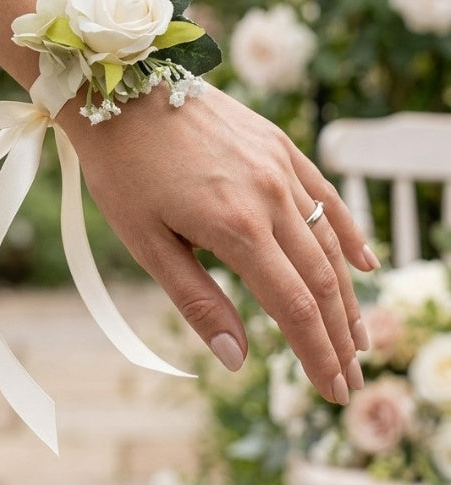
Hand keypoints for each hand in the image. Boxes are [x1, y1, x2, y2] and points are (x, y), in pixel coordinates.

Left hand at [58, 84, 376, 404]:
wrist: (120, 92)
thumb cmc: (124, 171)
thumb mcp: (146, 243)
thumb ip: (197, 300)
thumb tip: (236, 358)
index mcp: (235, 228)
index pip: (295, 307)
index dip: (317, 355)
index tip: (334, 391)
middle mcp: (270, 196)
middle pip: (322, 280)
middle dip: (339, 335)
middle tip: (351, 376)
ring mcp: (278, 165)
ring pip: (328, 241)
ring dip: (348, 294)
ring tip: (359, 335)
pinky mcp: (277, 144)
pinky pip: (325, 194)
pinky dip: (347, 232)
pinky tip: (364, 261)